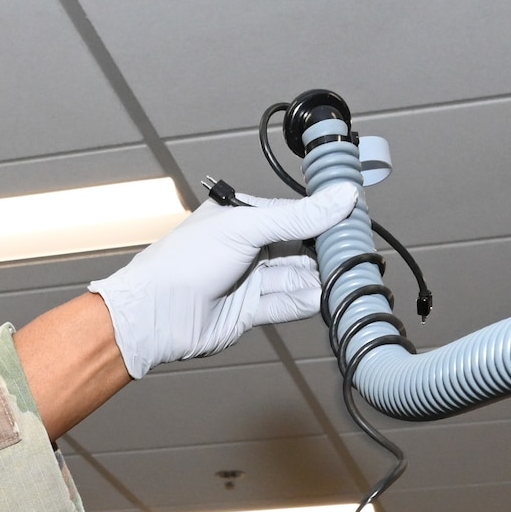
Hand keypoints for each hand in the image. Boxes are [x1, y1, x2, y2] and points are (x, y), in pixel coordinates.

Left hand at [88, 180, 359, 374]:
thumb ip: (297, 218)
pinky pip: (283, 304)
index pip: (295, 214)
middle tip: (356, 253)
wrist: (155, 314)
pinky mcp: (247, 312)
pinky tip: (323, 298)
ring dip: (318, 279)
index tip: (354, 219)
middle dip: (325, 252)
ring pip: (294, 278)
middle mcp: (246, 248)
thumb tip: (342, 197)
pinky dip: (303, 302)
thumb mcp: (245, 227)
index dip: (324, 218)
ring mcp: (247, 281)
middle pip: (298, 248)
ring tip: (345, 278)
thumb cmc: (185, 262)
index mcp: (242, 218)